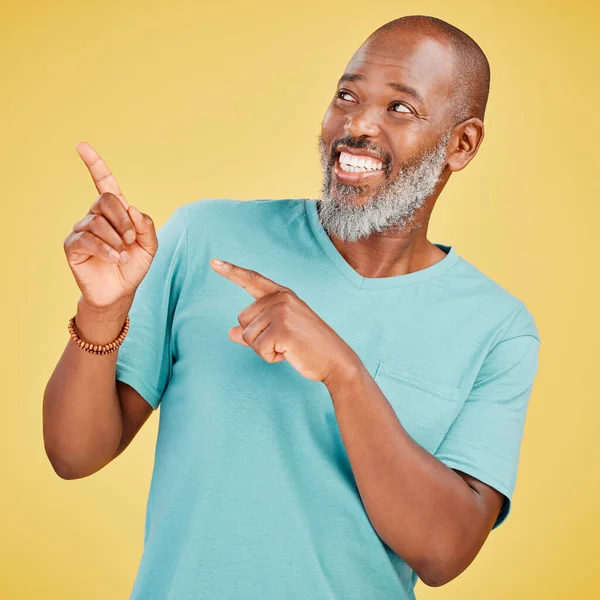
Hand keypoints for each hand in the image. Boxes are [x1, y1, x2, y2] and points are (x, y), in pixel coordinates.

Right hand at [63, 142, 157, 308]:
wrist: (120, 292)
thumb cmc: (133, 266)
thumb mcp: (149, 247)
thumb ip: (146, 227)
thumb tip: (132, 209)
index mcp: (115, 212)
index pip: (103, 182)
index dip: (94, 164)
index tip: (82, 146)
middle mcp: (96, 216)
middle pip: (106, 200)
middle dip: (124, 220)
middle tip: (131, 240)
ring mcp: (82, 230)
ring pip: (98, 221)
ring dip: (116, 239)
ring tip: (122, 255)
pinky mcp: (73, 246)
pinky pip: (88, 239)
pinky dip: (105, 249)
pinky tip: (114, 258)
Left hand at [210, 258, 359, 383]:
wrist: (335, 360)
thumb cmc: (308, 347)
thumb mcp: (280, 333)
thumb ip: (255, 330)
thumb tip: (230, 332)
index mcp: (282, 294)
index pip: (252, 280)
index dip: (231, 271)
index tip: (213, 262)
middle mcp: (281, 299)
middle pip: (243, 319)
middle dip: (257, 337)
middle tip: (285, 341)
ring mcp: (281, 312)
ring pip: (248, 336)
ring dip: (265, 349)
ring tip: (289, 347)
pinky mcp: (282, 329)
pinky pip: (258, 348)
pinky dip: (270, 357)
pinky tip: (289, 353)